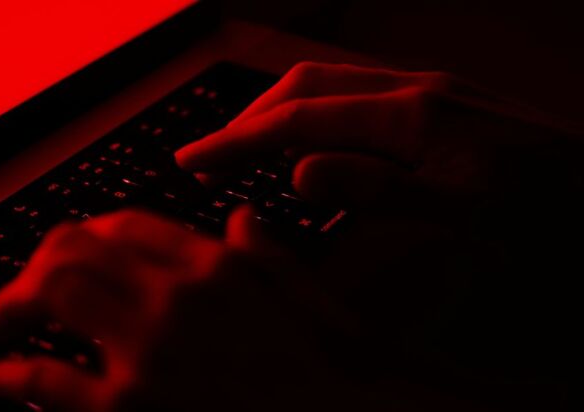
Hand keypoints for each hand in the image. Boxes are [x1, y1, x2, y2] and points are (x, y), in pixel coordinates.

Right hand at [176, 62, 582, 407]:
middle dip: (250, 117)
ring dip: (282, 111)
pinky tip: (319, 138)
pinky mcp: (444, 101)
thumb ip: (379, 189)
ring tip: (251, 145)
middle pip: (306, 86)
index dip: (236, 141)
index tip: (191, 160)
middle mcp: (416, 88)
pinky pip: (361, 94)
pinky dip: (321, 114)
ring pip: (332, 84)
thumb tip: (299, 171)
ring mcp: (432, 89)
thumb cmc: (549, 212)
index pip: (298, 120)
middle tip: (212, 154)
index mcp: (412, 115)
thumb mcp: (465, 212)